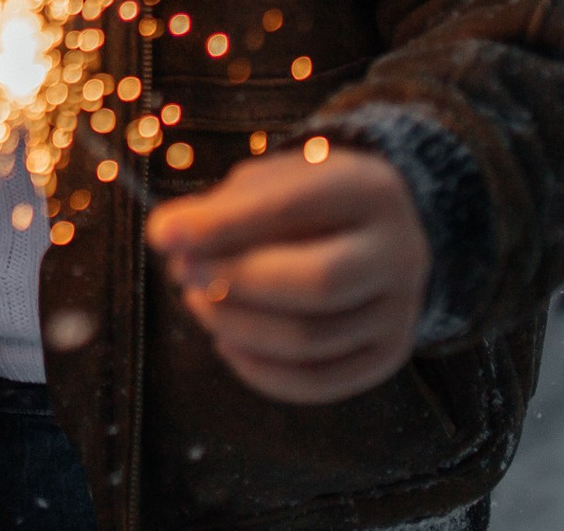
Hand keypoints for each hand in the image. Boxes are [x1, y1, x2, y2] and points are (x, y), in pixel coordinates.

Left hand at [145, 145, 429, 404]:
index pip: (294, 209)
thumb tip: (168, 236)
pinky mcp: (386, 358)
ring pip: (311, 340)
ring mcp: (400, 312)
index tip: (163, 235)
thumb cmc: (309, 202)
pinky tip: (225, 341)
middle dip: (235, 282)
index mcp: (370, 190)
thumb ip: (223, 206)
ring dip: (237, 325)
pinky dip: (259, 370)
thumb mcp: (274, 180)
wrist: (381, 233)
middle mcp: (400, 253)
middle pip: (316, 283)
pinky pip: (318, 381)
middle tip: (184, 272)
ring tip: (197, 300)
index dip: (222, 226)